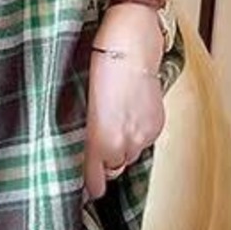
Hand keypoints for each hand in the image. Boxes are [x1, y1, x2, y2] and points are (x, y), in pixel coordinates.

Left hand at [82, 5, 165, 200]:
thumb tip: (77, 157)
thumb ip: (77, 137)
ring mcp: (140, 137)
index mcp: (96, 142)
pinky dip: (136, 134)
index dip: (87, 184)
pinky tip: (128, 113)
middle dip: (104, 160)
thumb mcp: (75, 105)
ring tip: (114, 121)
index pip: (93, 184)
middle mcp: (120, 145)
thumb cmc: (94, 68)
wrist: (128, 45)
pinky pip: (144, 142)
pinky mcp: (155, 127)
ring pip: (128, 156)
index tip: (85, 182)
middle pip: (112, 171)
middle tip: (98, 140)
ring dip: (121, 147)